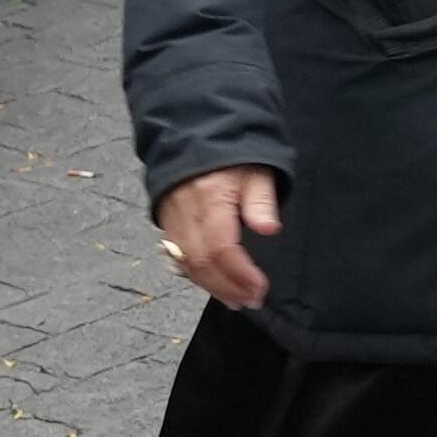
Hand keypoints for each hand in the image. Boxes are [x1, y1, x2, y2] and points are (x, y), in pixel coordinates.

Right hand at [155, 166, 281, 308]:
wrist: (193, 135)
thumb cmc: (231, 154)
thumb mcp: (256, 170)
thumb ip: (261, 201)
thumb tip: (269, 229)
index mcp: (210, 199)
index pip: (221, 247)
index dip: (239, 273)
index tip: (260, 288)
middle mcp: (186, 214)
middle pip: (201, 262)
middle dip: (227, 287)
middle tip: (252, 301)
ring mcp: (172, 220)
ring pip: (187, 264)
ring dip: (212, 286)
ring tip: (236, 300)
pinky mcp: (166, 223)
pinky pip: (178, 257)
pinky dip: (196, 275)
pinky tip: (214, 285)